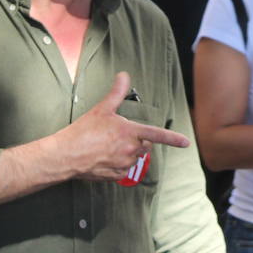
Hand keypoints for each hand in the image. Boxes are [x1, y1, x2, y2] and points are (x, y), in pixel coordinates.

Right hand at [59, 72, 189, 180]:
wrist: (66, 155)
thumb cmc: (83, 132)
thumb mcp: (101, 109)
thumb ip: (116, 93)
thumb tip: (123, 75)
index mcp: (130, 133)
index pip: (157, 135)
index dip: (173, 139)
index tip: (186, 143)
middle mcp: (130, 150)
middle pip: (145, 145)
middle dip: (138, 140)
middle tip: (118, 135)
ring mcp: (124, 164)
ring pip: (134, 158)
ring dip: (128, 152)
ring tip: (107, 146)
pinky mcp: (116, 176)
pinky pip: (124, 170)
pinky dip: (119, 165)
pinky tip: (105, 158)